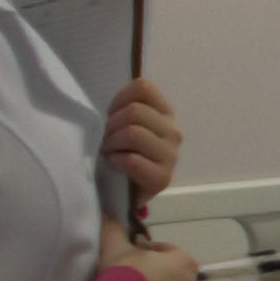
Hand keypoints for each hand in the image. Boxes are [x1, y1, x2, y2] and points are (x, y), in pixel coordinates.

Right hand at [100, 216, 197, 280]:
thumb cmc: (123, 274)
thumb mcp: (115, 246)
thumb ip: (115, 229)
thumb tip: (108, 215)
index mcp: (185, 263)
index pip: (168, 252)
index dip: (148, 252)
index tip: (131, 256)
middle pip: (171, 277)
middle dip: (154, 276)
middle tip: (129, 278)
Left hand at [103, 76, 182, 204]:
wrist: (122, 193)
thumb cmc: (119, 152)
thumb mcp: (121, 123)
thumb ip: (122, 107)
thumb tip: (105, 91)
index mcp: (164, 112)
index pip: (143, 87)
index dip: (119, 99)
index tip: (111, 116)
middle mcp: (173, 131)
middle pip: (135, 111)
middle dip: (111, 126)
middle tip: (106, 140)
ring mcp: (171, 155)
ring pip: (133, 133)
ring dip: (112, 144)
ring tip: (109, 153)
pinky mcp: (163, 178)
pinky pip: (133, 160)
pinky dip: (116, 161)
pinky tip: (114, 166)